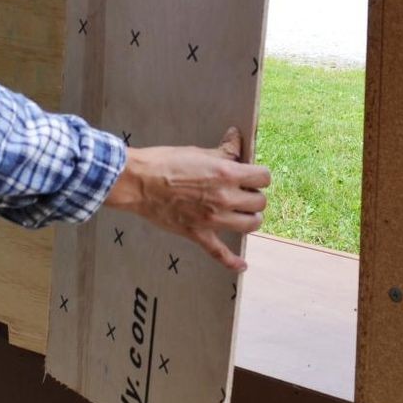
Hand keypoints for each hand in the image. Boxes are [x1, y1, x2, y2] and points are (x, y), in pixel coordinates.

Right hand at [105, 128, 269, 271]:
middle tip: (242, 191)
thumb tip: (237, 137)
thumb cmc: (165, 162)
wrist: (139, 182)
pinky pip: (220, 253)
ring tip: (241, 212)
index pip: (263, 178)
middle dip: (254, 195)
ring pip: (250, 225)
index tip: (252, 175)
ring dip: (249, 217)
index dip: (259, 175)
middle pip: (260, 202)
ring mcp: (213, 219)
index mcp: (226, 174)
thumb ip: (223, 150)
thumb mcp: (199, 152)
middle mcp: (225, 198)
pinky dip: (232, 261)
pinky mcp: (198, 233)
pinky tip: (242, 265)